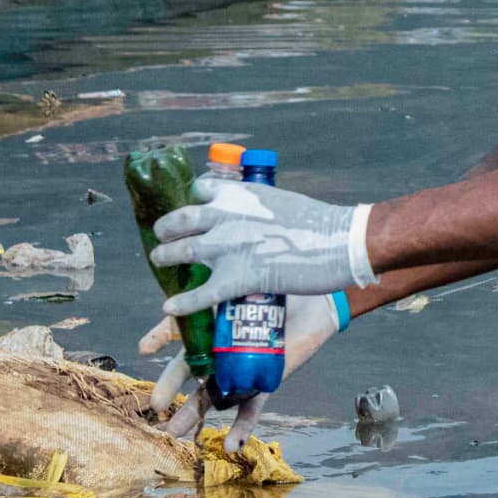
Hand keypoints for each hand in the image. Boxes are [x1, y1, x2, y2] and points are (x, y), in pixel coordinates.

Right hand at [140, 292, 347, 444]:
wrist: (318, 303)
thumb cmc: (282, 287)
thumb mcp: (247, 280)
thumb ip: (226, 277)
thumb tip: (204, 251)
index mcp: (210, 323)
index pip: (178, 331)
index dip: (160, 338)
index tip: (144, 348)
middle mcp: (220, 349)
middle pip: (189, 370)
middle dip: (170, 388)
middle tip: (155, 405)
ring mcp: (240, 368)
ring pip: (211, 396)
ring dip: (192, 415)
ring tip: (175, 433)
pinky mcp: (263, 382)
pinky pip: (250, 409)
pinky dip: (241, 428)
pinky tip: (230, 446)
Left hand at [150, 177, 358, 316]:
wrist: (338, 242)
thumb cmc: (318, 223)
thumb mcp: (281, 201)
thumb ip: (256, 209)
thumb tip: (250, 218)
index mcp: (240, 194)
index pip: (201, 189)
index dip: (190, 199)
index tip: (187, 207)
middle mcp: (227, 216)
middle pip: (180, 220)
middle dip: (166, 228)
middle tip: (162, 236)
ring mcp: (230, 247)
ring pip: (182, 252)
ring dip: (165, 257)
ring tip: (159, 261)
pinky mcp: (239, 277)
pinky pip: (202, 293)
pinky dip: (182, 302)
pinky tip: (170, 307)